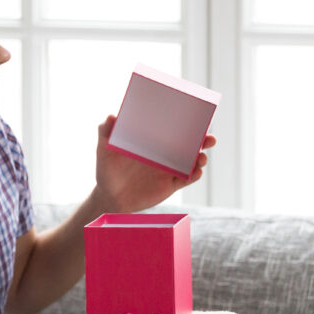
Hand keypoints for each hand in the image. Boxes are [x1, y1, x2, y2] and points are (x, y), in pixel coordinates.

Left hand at [92, 115, 216, 213]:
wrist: (110, 197)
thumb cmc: (107, 170)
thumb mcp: (103, 150)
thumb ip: (105, 133)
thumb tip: (111, 116)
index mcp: (153, 140)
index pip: (174, 127)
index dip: (188, 121)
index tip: (200, 116)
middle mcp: (165, 153)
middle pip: (190, 143)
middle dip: (203, 139)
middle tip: (209, 138)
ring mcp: (169, 169)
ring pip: (192, 161)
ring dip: (201, 158)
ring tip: (201, 158)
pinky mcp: (171, 185)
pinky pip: (187, 179)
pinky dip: (194, 175)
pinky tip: (196, 172)